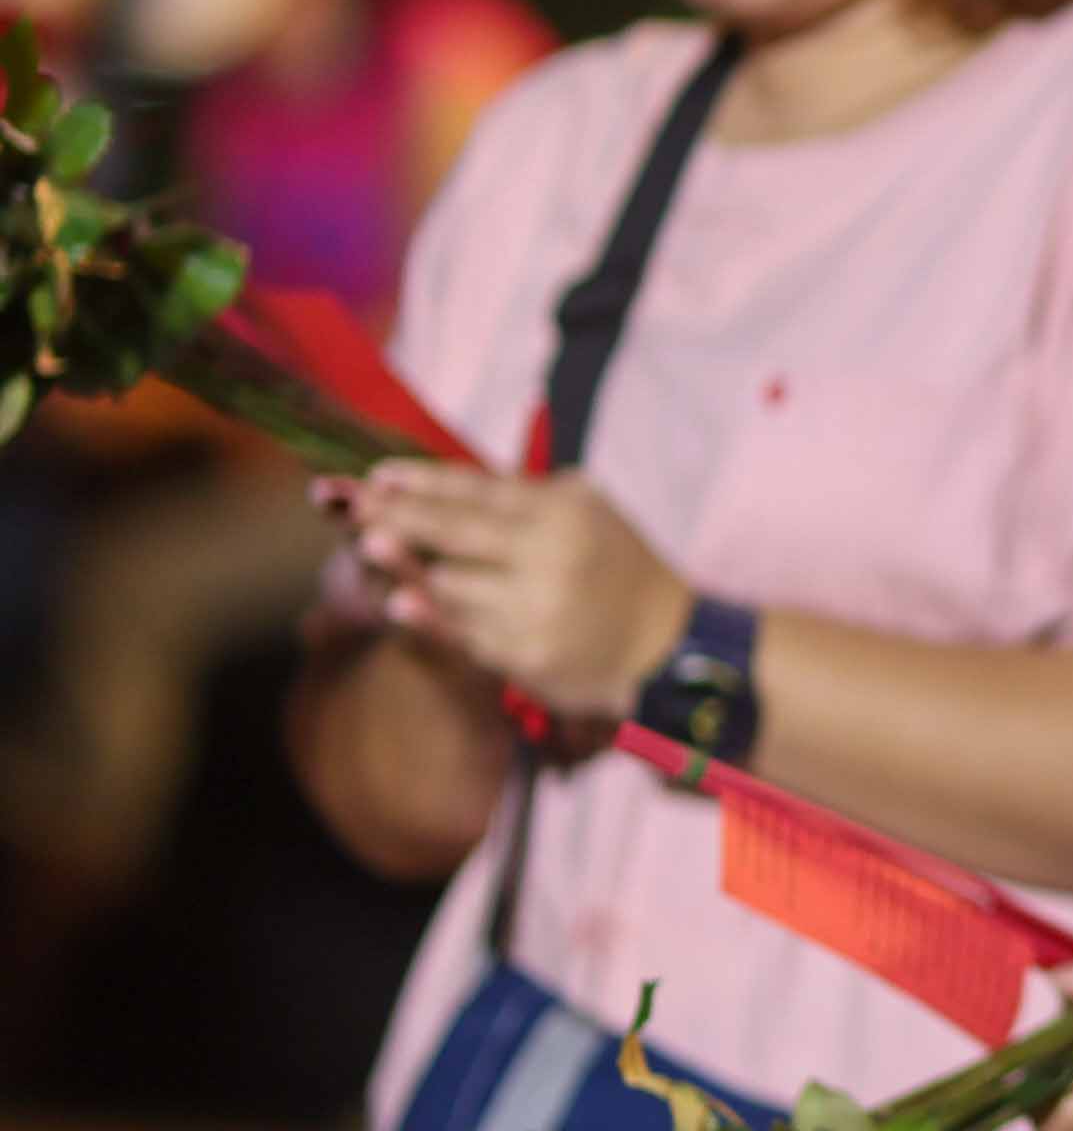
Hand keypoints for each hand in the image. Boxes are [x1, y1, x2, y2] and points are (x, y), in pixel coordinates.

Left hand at [347, 463, 691, 721]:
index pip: (478, 490)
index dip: (422, 481)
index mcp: (563, 512)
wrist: (668, 646)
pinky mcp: (527, 655)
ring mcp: (536, 608)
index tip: (377, 475)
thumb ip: (524, 497)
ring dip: (405, 567)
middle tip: (345, 504)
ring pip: (450, 584)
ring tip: (368, 545)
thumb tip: (435, 486)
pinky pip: (465, 632)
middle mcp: (548, 556)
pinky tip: (399, 603)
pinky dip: (430, 617)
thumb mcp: (587, 513)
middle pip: (452, 531)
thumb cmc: (618, 570)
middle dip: (394, 515)